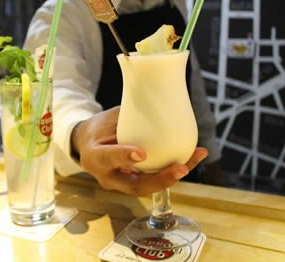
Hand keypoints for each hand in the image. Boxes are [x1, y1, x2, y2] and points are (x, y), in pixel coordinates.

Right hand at [71, 106, 208, 195]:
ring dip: (175, 175)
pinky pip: (155, 179)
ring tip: (197, 156)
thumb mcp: (105, 120)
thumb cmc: (97, 129)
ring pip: (149, 186)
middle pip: (135, 186)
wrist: (87, 146)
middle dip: (160, 180)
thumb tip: (155, 98)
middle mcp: (108, 177)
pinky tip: (194, 156)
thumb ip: (126, 119)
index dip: (124, 157)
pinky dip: (175, 169)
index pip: (109, 159)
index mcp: (95, 159)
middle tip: (181, 168)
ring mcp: (123, 183)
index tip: (141, 153)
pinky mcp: (135, 182)